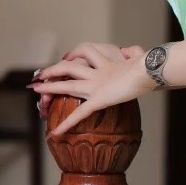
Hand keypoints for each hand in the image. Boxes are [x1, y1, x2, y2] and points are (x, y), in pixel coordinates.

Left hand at [31, 42, 154, 136]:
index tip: (66, 58)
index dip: (74, 54)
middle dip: (52, 71)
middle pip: (68, 67)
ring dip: (50, 87)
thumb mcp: (139, 56)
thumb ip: (133, 53)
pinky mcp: (99, 99)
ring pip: (67, 84)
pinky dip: (66, 124)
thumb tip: (131, 51)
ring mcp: (96, 85)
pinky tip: (55, 133)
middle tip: (38, 76)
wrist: (149, 70)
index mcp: (106, 63)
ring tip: (35, 90)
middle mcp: (97, 73)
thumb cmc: (147, 64)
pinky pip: (80, 113)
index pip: (85, 53)